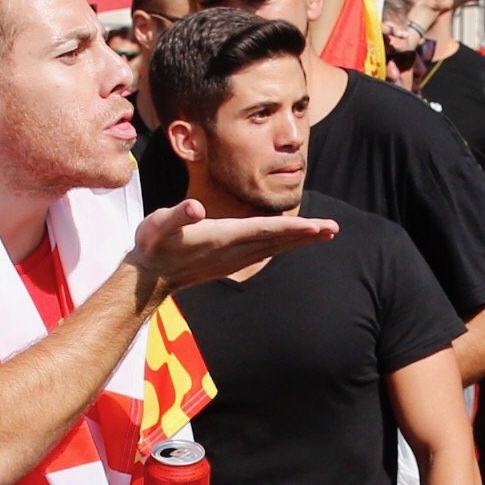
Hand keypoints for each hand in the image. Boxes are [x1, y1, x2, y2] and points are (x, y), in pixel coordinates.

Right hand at [130, 201, 337, 304]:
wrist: (150, 276)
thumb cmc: (153, 244)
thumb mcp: (159, 224)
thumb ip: (177, 216)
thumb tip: (194, 209)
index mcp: (223, 237)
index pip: (265, 231)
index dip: (292, 228)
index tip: (316, 227)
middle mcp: (234, 250)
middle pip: (277, 241)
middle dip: (306, 234)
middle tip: (334, 228)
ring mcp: (234, 259)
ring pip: (274, 248)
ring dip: (300, 241)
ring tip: (325, 233)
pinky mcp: (232, 262)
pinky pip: (265, 252)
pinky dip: (284, 245)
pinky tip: (295, 242)